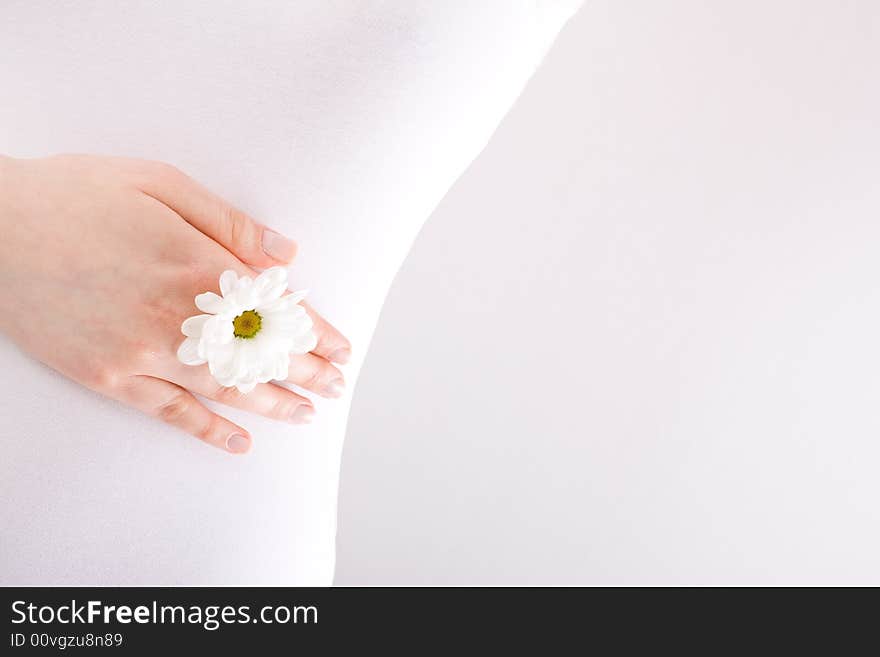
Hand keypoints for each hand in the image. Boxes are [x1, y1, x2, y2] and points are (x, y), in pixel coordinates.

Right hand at [0, 154, 350, 453]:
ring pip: (226, 390)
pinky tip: (239, 442)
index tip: (341, 348)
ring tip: (307, 413)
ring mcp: (142, 354)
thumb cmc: (79, 196)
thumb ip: (231, 224)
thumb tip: (288, 253)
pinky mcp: (108, 377)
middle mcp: (178, 318)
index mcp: (198, 266)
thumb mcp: (162, 186)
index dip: (315, 333)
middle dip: (305, 372)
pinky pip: (169, 412)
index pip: (278, 311)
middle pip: (261, 355)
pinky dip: (207, 430)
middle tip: (336, 385)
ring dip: (273, 404)